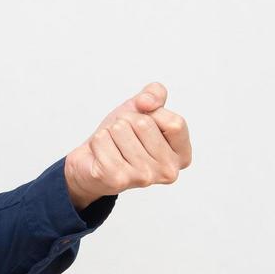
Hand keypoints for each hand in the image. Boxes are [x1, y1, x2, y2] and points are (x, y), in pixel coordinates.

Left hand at [63, 82, 191, 207]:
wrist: (93, 160)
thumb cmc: (123, 136)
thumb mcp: (143, 108)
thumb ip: (155, 93)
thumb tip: (147, 102)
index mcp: (181, 155)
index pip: (175, 123)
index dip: (154, 114)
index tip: (145, 123)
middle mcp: (167, 171)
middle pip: (143, 123)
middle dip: (127, 121)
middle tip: (124, 137)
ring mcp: (143, 178)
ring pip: (120, 129)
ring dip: (110, 132)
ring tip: (113, 146)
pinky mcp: (117, 180)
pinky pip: (102, 139)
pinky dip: (97, 141)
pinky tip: (102, 154)